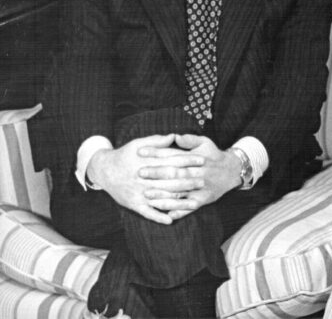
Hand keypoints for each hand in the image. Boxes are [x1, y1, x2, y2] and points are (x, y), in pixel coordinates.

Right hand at [88, 134, 204, 223]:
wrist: (104, 170)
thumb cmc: (124, 155)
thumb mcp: (139, 143)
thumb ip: (157, 141)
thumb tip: (174, 136)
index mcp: (148, 163)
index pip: (173, 161)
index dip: (189, 161)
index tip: (203, 160)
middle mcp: (145, 179)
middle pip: (171, 181)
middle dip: (188, 181)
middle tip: (203, 182)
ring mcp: (139, 193)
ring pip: (163, 198)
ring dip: (180, 202)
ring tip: (195, 204)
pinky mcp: (133, 204)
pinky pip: (148, 213)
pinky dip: (159, 217)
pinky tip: (171, 219)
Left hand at [138, 134, 241, 219]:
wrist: (232, 171)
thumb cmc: (213, 155)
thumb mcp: (205, 143)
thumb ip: (189, 140)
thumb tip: (175, 136)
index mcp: (196, 158)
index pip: (173, 154)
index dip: (156, 152)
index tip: (140, 152)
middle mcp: (198, 173)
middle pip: (175, 173)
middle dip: (157, 173)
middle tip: (139, 173)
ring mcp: (201, 187)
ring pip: (180, 192)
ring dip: (163, 194)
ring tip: (147, 195)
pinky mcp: (204, 199)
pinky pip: (190, 207)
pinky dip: (179, 211)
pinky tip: (166, 214)